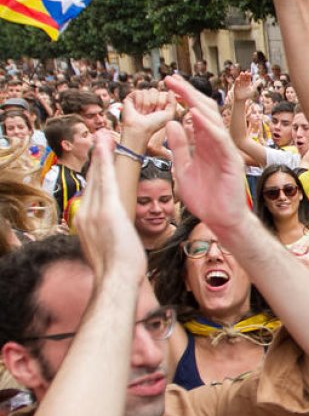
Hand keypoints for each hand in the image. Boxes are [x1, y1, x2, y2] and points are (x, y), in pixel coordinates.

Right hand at [74, 132, 145, 280]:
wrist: (116, 279)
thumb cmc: (118, 271)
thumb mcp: (106, 250)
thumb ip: (104, 236)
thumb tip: (109, 235)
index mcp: (83, 222)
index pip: (89, 192)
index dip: (94, 174)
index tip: (98, 160)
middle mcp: (84, 214)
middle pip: (91, 180)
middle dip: (96, 159)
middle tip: (100, 138)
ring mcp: (93, 211)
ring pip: (97, 177)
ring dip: (101, 155)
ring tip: (103, 136)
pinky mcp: (107, 210)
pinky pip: (106, 180)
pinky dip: (106, 162)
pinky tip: (106, 147)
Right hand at [120, 89, 176, 140]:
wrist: (140, 128)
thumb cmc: (155, 123)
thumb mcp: (169, 114)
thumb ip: (173, 102)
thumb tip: (170, 90)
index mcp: (159, 101)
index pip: (163, 92)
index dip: (161, 102)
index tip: (159, 112)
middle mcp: (150, 98)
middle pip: (154, 90)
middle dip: (154, 102)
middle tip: (150, 112)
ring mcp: (140, 97)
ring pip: (146, 91)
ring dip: (146, 104)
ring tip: (143, 112)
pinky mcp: (131, 97)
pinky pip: (138, 92)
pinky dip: (139, 102)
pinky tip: (137, 109)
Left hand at [164, 75, 254, 233]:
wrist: (221, 220)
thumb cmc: (205, 198)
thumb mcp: (183, 169)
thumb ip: (178, 147)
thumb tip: (171, 123)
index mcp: (203, 144)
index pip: (193, 114)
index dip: (181, 98)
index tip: (166, 84)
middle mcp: (215, 143)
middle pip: (203, 111)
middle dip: (187, 93)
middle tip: (170, 79)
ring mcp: (225, 150)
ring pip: (213, 120)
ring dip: (196, 103)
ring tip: (181, 90)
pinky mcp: (231, 161)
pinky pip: (220, 139)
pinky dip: (208, 126)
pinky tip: (194, 115)